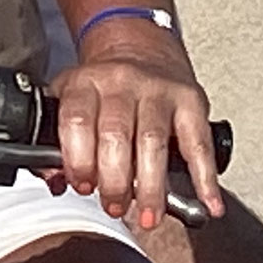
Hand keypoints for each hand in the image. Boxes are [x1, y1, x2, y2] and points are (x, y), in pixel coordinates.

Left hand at [51, 21, 223, 230]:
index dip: (78, 161)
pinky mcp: (190, 100)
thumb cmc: (104, 87)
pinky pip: (198, 142)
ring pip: (153, 142)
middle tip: (115, 206)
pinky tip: (207, 202)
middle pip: (115, 135)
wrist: (140, 46)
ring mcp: (157, 91)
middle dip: (115, 181)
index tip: (82, 187)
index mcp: (85, 83)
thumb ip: (56, 140)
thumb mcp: (69, 98)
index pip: (77, 122)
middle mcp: (121, 83)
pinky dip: (204, 177)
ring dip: (152, 187)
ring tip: (149, 216)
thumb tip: (55, 182)